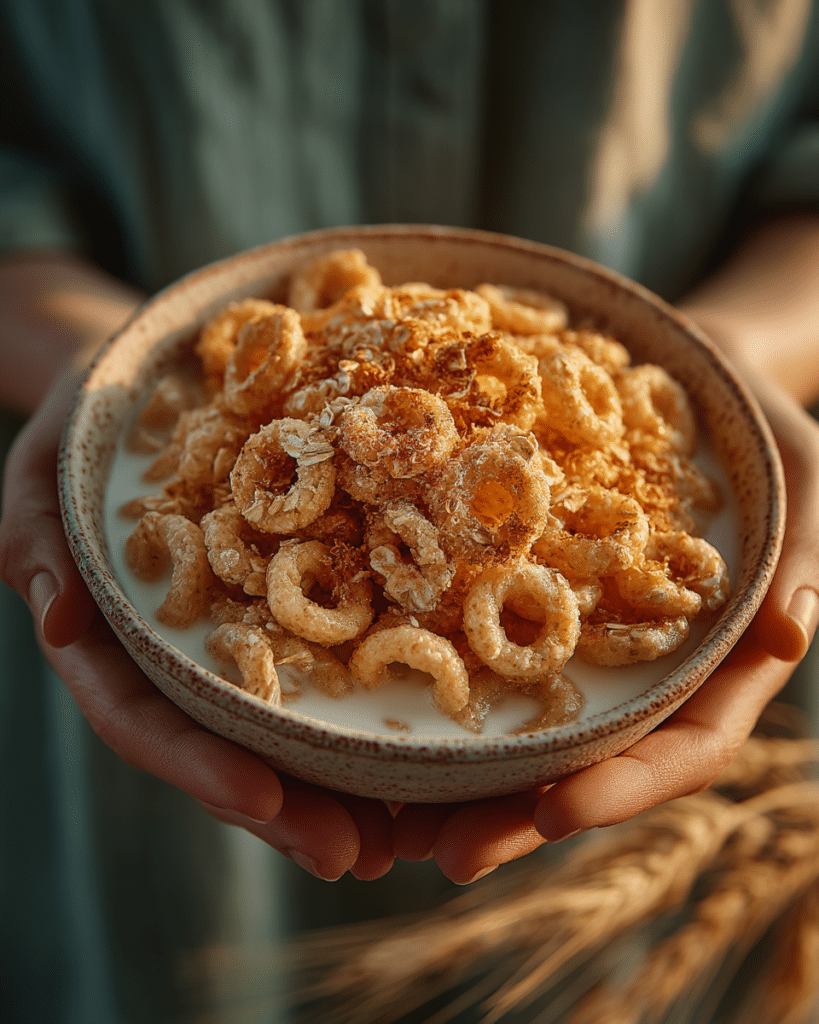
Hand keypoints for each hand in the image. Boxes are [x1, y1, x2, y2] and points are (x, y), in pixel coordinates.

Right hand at [0, 367, 395, 880]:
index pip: (143, 717)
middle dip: (284, 808)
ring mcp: (234, 640)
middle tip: (358, 856)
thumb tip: (59, 620)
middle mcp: (178, 655)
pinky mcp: (287, 607)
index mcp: (112, 636)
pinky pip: (325, 672)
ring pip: (279, 732)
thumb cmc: (89, 416)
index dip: (196, 764)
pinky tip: (418, 763)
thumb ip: (35, 535)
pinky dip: (362, 723)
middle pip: (223, 747)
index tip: (261, 795)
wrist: (154, 380)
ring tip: (403, 840)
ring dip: (336, 791)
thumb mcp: (45, 464)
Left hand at [393, 370, 818, 882]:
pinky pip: (494, 654)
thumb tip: (792, 632)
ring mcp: (592, 640)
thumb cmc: (758, 425)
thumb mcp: (806, 474)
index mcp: (721, 660)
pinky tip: (388, 725)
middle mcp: (650, 668)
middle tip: (446, 855)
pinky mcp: (540, 597)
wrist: (693, 377)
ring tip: (398, 824)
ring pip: (535, 729)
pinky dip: (450, 697)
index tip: (555, 814)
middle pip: (593, 762)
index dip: (627, 786)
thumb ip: (806, 550)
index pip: (687, 745)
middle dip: (524, 814)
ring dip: (472, 781)